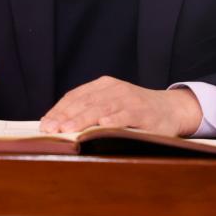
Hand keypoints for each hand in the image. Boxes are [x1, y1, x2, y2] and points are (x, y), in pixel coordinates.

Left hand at [39, 76, 201, 136]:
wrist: (170, 109)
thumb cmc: (134, 110)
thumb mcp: (111, 104)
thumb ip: (89, 110)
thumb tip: (58, 125)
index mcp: (103, 85)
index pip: (75, 96)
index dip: (59, 110)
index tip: (45, 124)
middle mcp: (114, 89)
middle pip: (85, 102)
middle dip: (66, 117)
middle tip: (51, 130)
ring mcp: (129, 99)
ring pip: (102, 109)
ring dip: (83, 120)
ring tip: (67, 130)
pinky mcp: (143, 112)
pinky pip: (126, 116)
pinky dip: (114, 120)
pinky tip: (102, 126)